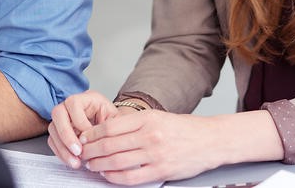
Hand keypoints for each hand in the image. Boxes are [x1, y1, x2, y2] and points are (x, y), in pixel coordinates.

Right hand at [46, 90, 120, 168]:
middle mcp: (71, 106)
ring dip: (63, 148)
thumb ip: (108, 127)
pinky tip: (72, 161)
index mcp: (87, 98)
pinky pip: (53, 141)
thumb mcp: (117, 122)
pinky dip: (61, 153)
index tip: (88, 138)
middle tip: (78, 151)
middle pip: (57, 113)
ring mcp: (63, 118)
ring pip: (53, 129)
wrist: (114, 130)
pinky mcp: (59, 132)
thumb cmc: (115, 124)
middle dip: (66, 135)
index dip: (79, 121)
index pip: (74, 103)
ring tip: (76, 162)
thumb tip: (97, 140)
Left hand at [77, 111, 237, 184]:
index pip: (110, 126)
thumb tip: (108, 129)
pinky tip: (108, 175)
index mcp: (148, 119)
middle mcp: (150, 135)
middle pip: (109, 144)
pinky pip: (130, 177)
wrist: (212, 141)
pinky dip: (114, 177)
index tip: (84, 138)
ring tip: (91, 165)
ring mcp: (155, 154)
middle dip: (90, 151)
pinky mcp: (161, 171)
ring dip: (99, 165)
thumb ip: (135, 123)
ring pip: (116, 161)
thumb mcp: (159, 117)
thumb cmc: (185, 129)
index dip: (92, 134)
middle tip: (82, 154)